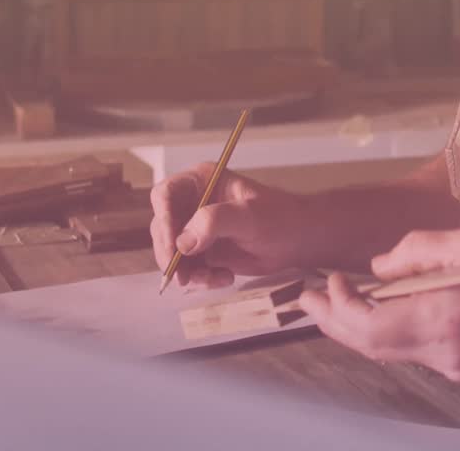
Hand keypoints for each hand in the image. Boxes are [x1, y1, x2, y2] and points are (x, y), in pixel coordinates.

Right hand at [149, 163, 307, 288]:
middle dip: (170, 254)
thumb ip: (214, 222)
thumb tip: (183, 242)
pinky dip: (201, 278)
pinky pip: (187, 268)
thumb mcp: (249, 216)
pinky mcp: (202, 251)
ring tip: (214, 278)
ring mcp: (195, 228)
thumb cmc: (279, 218)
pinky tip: (225, 278)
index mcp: (201, 182)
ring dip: (187, 271)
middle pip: (162, 227)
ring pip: (171, 253)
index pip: (165, 195)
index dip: (164, 219)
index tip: (174, 246)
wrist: (297, 240)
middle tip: (183, 277)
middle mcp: (192, 203)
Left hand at [298, 227, 459, 381]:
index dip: (338, 307)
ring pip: (391, 351)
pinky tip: (382, 307)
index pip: (369, 325)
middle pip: (372, 346)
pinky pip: (416, 350)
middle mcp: (448, 351)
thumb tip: (378, 268)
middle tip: (307, 299)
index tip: (325, 281)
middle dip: (335, 323)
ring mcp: (459, 364)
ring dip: (359, 327)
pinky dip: (390, 330)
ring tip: (335, 300)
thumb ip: (416, 253)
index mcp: (447, 317)